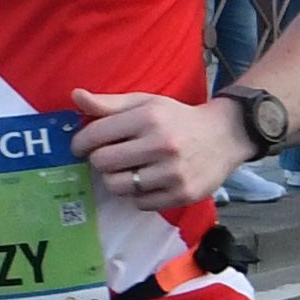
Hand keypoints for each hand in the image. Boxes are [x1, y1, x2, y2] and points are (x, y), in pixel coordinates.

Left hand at [66, 85, 240, 218]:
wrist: (224, 136)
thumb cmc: (176, 118)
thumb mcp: (145, 103)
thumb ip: (109, 103)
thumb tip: (76, 96)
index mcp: (149, 118)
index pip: (96, 135)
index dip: (81, 142)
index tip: (81, 146)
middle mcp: (162, 145)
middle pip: (103, 163)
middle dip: (100, 160)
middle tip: (109, 157)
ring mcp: (173, 172)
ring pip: (118, 186)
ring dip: (116, 179)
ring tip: (127, 169)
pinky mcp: (182, 194)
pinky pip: (140, 203)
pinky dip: (138, 194)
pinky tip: (148, 180)